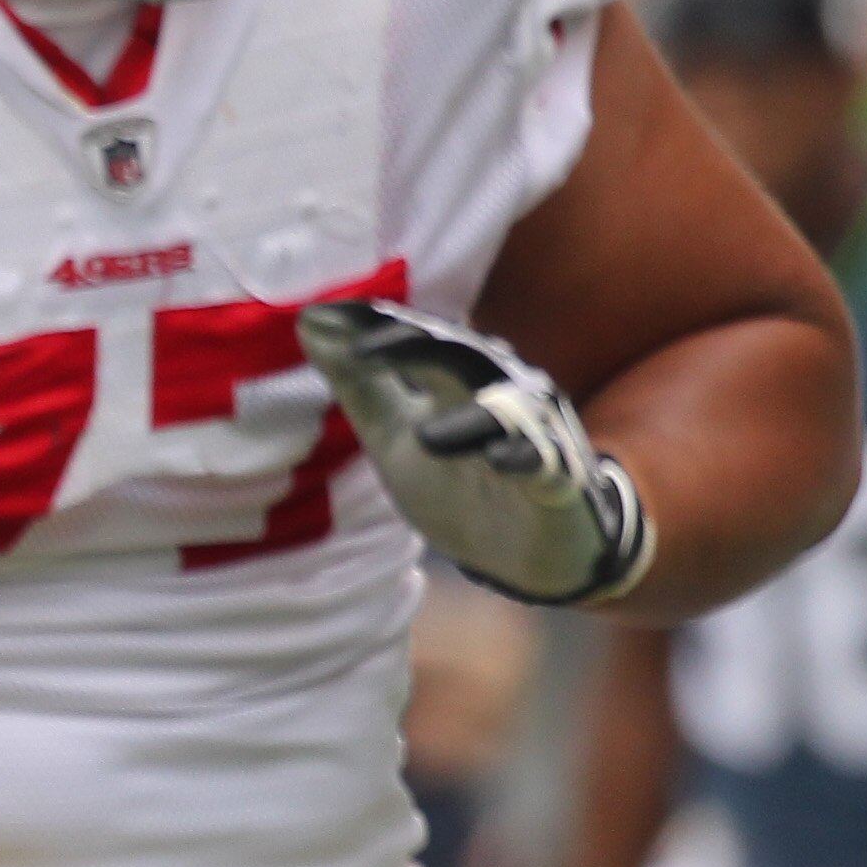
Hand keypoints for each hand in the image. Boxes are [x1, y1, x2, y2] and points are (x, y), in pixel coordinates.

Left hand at [299, 297, 651, 606]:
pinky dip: (526, 458)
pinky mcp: (558, 481)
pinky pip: (546, 464)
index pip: (420, 340)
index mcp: (460, 379)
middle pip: (466, 360)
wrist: (520, 550)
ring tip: (424, 434)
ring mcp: (535, 436)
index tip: (321, 316)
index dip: (377, 326)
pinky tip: (499, 461)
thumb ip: (357, 383)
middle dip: (419, 350)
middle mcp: (503, 394)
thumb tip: (308, 321)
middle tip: (362, 351)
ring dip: (471, 418)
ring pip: (509, 412)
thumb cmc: (458, 477)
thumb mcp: (393, 432)